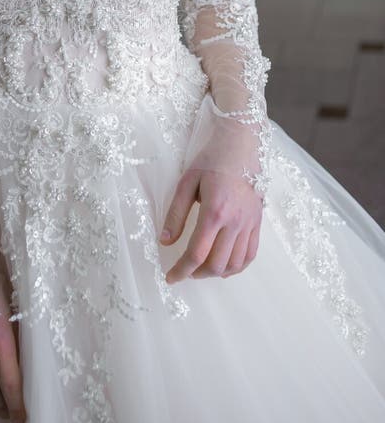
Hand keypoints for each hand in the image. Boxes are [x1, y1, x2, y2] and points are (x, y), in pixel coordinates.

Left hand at [159, 167, 262, 282]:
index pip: (197, 253)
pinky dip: (236, 267)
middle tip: (184, 271)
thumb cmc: (212, 160)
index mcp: (214, 211)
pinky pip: (250, 254)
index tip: (170, 277)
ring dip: (216, 273)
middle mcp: (235, 221)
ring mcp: (249, 224)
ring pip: (234, 264)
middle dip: (196, 274)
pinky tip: (223, 266)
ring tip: (201, 269)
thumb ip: (176, 214)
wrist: (242, 145)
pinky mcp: (257, 222)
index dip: (181, 270)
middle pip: (216, 264)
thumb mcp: (187, 183)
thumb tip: (165, 241)